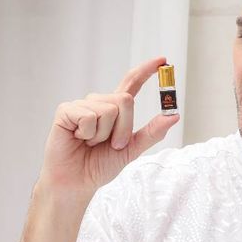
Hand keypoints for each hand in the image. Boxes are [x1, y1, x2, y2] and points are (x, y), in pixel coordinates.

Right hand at [39, 56, 179, 196]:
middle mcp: (99, 103)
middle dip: (123, 128)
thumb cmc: (99, 166)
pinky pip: (89, 115)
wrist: (77, 181)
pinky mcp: (66, 111)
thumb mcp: (132, 149)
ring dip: (105, 134)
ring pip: (109, 109)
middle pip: (125, 100)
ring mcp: (82, 105)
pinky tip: (78, 139)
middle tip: (111, 145)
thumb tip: (174, 115)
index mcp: (115, 110)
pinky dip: (88, 133)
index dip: (146, 71)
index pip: (131, 83)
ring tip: (91, 143)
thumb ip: (152, 132)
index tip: (163, 60)